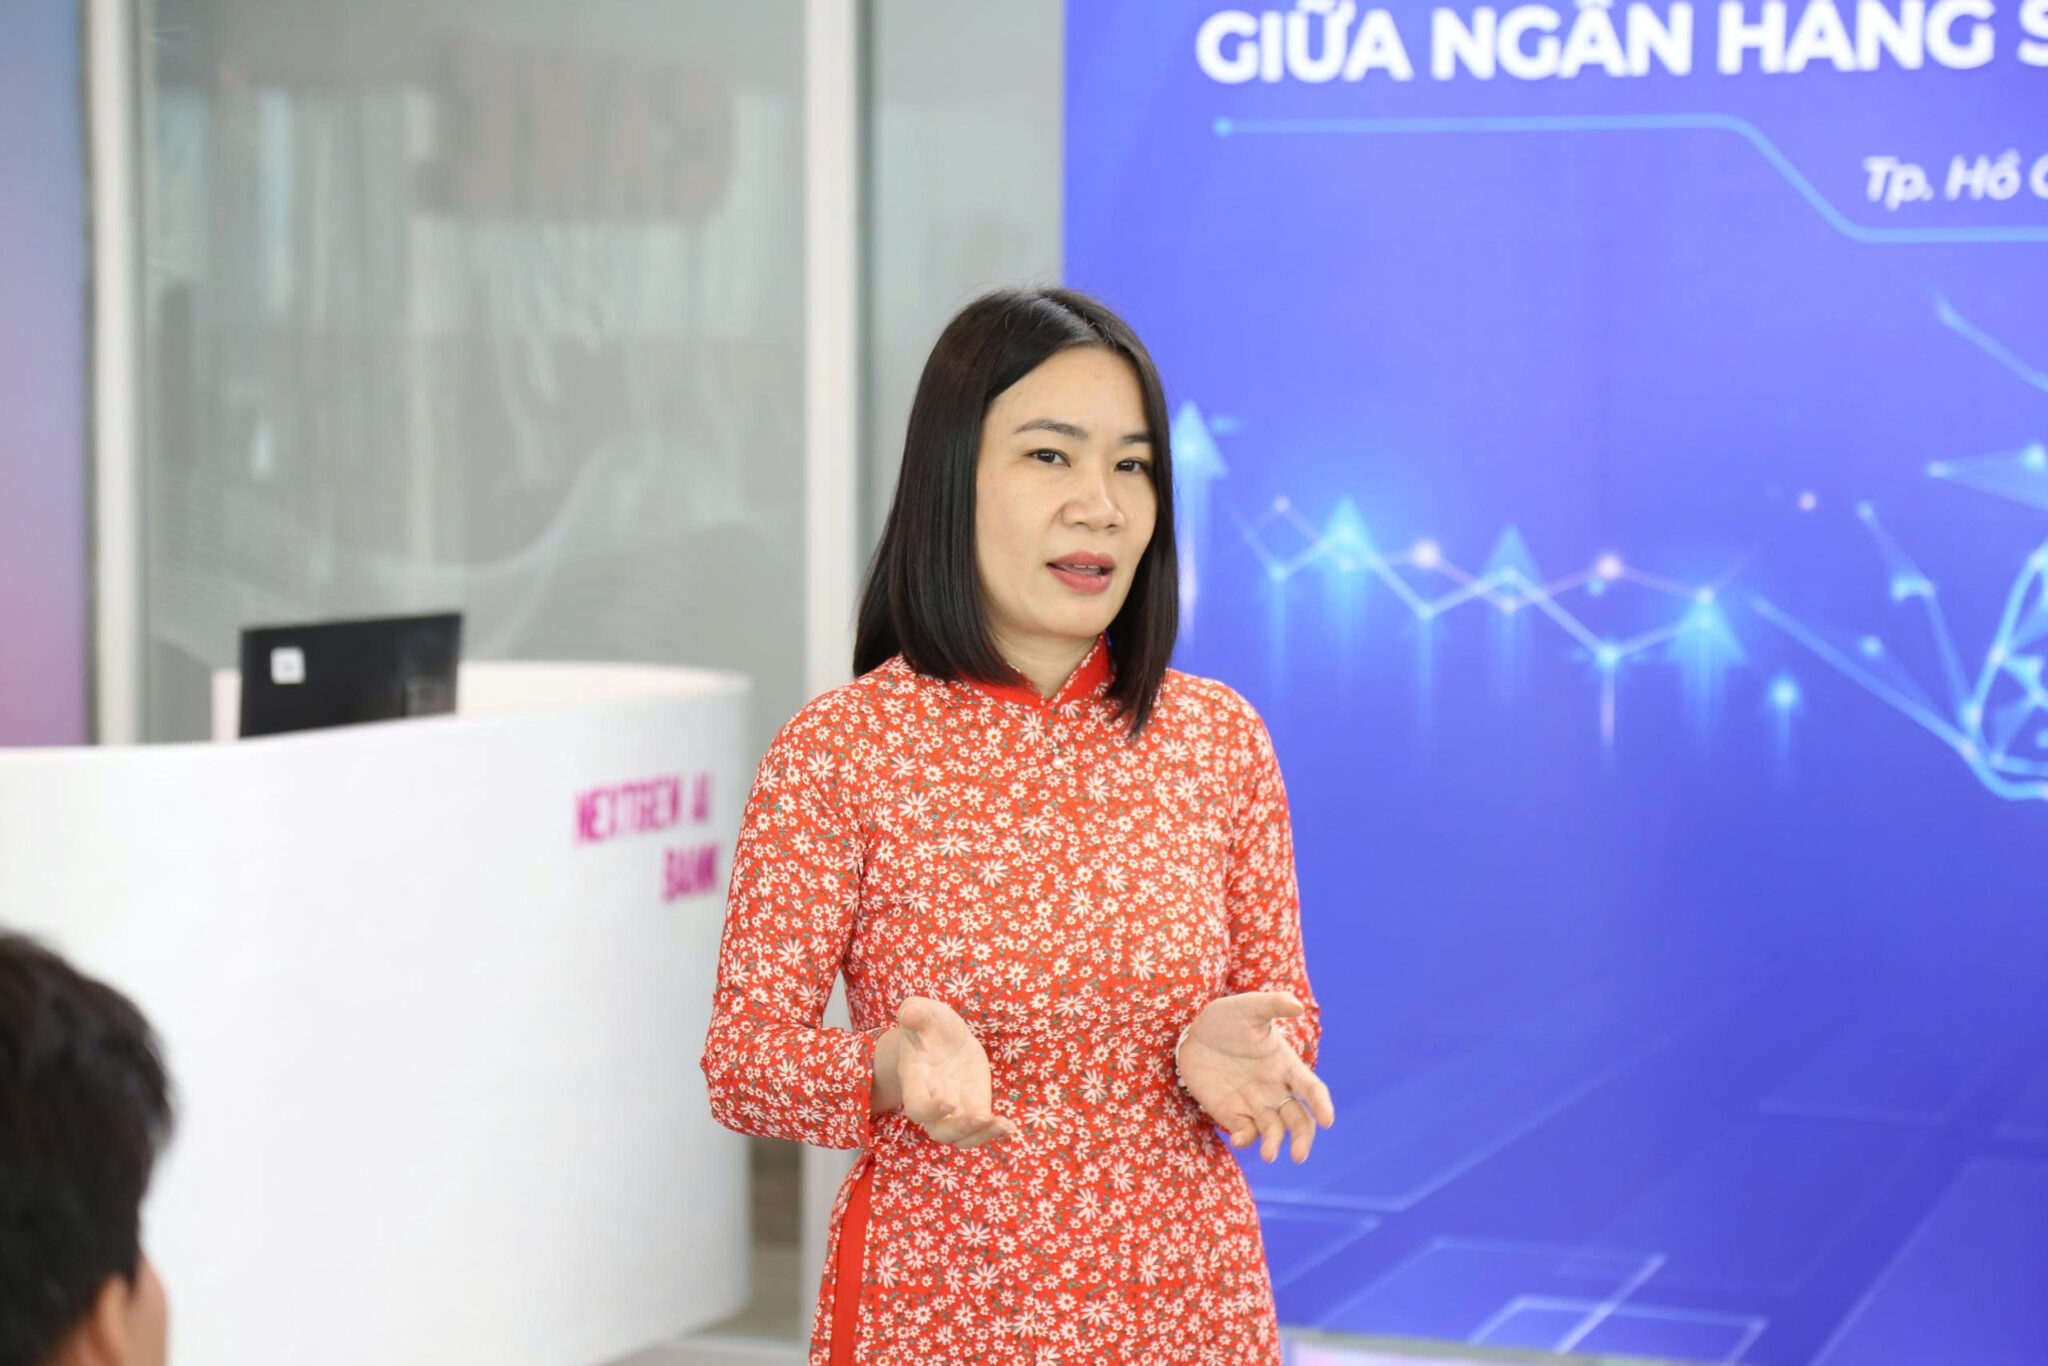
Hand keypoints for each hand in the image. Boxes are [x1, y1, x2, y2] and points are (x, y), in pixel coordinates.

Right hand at [871, 996, 1018, 1148]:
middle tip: (981, 1115)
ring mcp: (955, 1108)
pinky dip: (997, 1132)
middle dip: (960, 1128)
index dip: (930, 1110)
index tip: (949, 1101)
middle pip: (939, 1131)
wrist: (942, 1036)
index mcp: (916, 1081)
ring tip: (1003, 1125)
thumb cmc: (929, 1023)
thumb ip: (915, 1012)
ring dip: (981, 1136)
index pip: (916, 1107)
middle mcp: (933, 1101)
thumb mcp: (923, 1011)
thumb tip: (909, 1014)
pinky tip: (1010, 1127)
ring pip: (962, 1138)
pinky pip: (982, 1129)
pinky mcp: (975, 1105)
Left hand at [1177, 992, 1333, 1162]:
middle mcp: (1275, 1089)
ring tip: (1269, 1155)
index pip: (1311, 1089)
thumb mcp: (1248, 1007)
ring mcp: (1255, 1104)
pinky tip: (1240, 1138)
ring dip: (1274, 1144)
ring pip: (1274, 1131)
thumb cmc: (1226, 1018)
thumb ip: (1272, 1005)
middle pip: (1299, 1119)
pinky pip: (1246, 1133)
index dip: (1322, 1104)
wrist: (1192, 1034)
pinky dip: (1246, 1139)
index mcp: (1286, 1065)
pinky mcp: (1233, 1114)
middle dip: (1303, 1138)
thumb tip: (1298, 1006)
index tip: (1328, 1120)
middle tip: (1300, 1156)